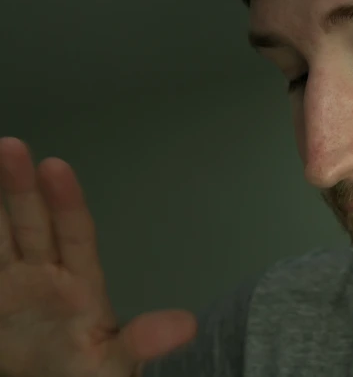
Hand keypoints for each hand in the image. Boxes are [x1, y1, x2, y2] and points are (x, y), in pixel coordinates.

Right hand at [0, 137, 196, 376]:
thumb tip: (187, 325)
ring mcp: (12, 287)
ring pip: (0, 237)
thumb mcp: (114, 364)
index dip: (66, 201)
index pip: (74, 234)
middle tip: (10, 145)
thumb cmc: (88, 376)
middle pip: (32, 224)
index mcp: (79, 285)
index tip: (56, 165)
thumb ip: (142, 342)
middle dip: (20, 186)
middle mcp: (43, 277)